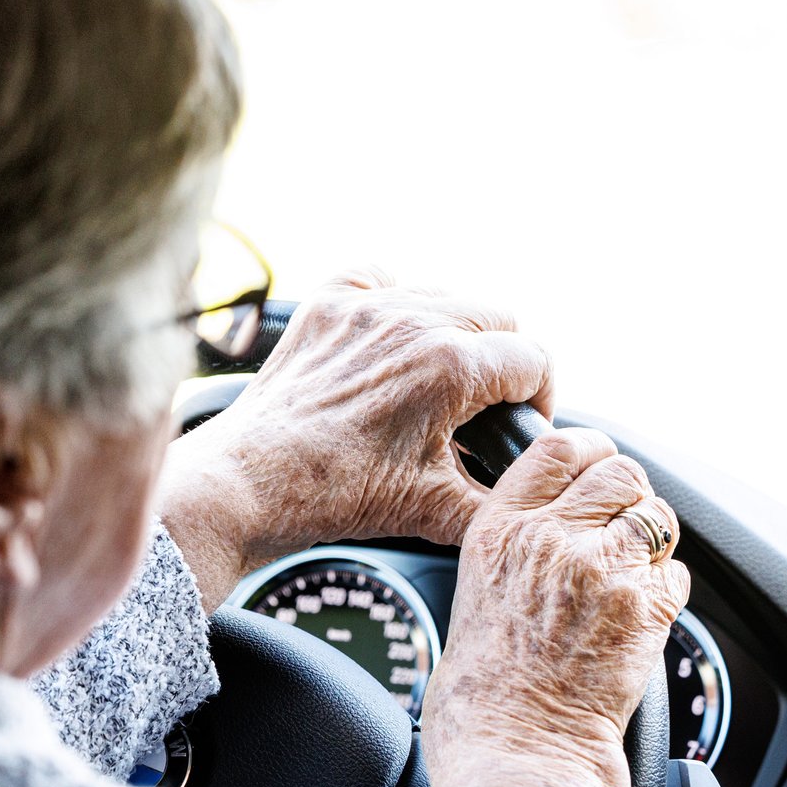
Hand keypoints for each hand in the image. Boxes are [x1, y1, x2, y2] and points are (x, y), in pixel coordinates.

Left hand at [159, 274, 552, 608]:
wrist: (249, 483)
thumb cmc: (335, 496)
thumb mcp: (433, 509)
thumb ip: (498, 500)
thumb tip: (530, 495)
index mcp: (450, 367)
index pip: (533, 360)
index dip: (538, 398)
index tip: (519, 423)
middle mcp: (412, 322)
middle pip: (498, 318)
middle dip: (502, 363)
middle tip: (481, 408)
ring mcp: (366, 308)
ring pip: (443, 296)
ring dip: (453, 333)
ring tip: (436, 382)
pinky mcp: (326, 306)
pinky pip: (378, 277)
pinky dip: (392, 300)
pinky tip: (387, 339)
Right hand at [420, 428, 688, 786]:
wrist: (516, 748)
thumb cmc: (485, 694)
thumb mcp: (475, 593)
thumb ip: (518, 547)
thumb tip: (559, 523)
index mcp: (500, 531)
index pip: (557, 449)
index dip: (590, 449)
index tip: (600, 462)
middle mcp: (551, 538)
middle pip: (621, 471)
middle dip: (631, 497)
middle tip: (625, 529)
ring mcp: (601, 568)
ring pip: (658, 518)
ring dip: (654, 544)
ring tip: (633, 580)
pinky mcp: (645, 606)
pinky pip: (679, 575)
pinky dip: (668, 594)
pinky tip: (639, 621)